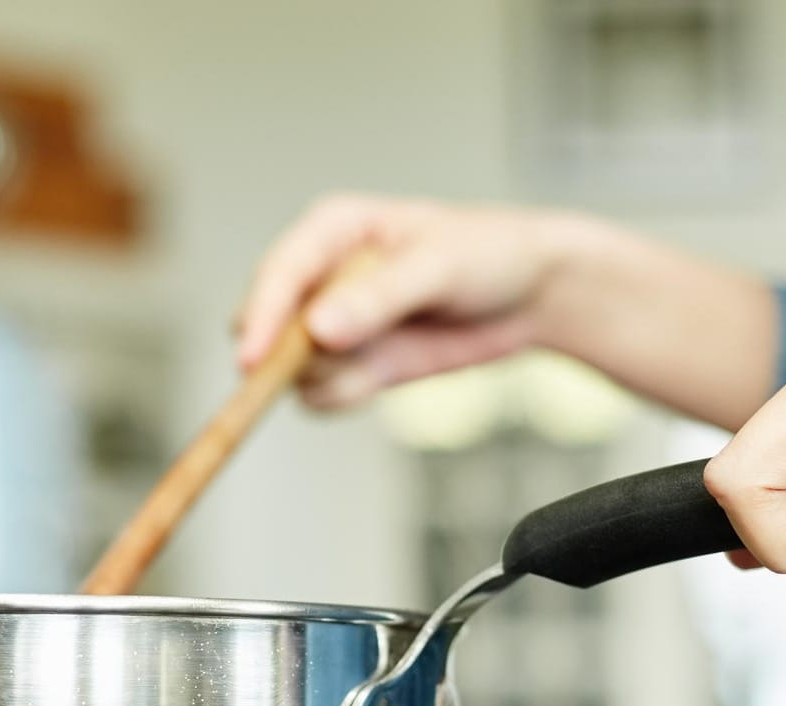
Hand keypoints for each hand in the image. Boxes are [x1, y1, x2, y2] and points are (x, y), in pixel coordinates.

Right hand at [235, 194, 581, 409]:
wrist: (533, 293)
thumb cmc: (489, 254)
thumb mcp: (438, 266)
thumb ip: (378, 297)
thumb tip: (319, 330)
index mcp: (331, 230)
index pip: (278, 274)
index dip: (261, 317)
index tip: (253, 360)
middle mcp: (321, 277)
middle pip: (268, 327)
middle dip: (292, 354)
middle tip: (344, 358)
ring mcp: (333, 325)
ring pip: (292, 370)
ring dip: (330, 376)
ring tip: (388, 352)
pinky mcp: (353, 363)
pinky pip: (322, 395)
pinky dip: (347, 395)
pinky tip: (388, 374)